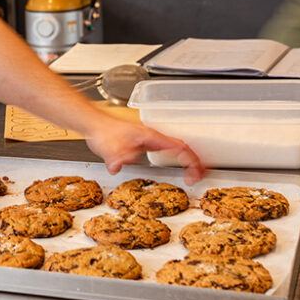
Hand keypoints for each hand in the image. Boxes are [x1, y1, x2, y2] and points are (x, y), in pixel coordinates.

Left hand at [83, 117, 206, 185]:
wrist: (96, 124)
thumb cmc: (104, 132)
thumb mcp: (109, 148)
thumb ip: (116, 157)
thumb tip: (120, 164)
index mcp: (151, 137)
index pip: (179, 148)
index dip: (191, 161)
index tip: (195, 174)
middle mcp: (154, 136)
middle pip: (184, 147)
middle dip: (197, 160)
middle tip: (204, 174)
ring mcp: (151, 139)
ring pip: (178, 146)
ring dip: (190, 158)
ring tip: (198, 171)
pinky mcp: (146, 142)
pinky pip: (170, 149)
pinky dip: (180, 157)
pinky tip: (180, 164)